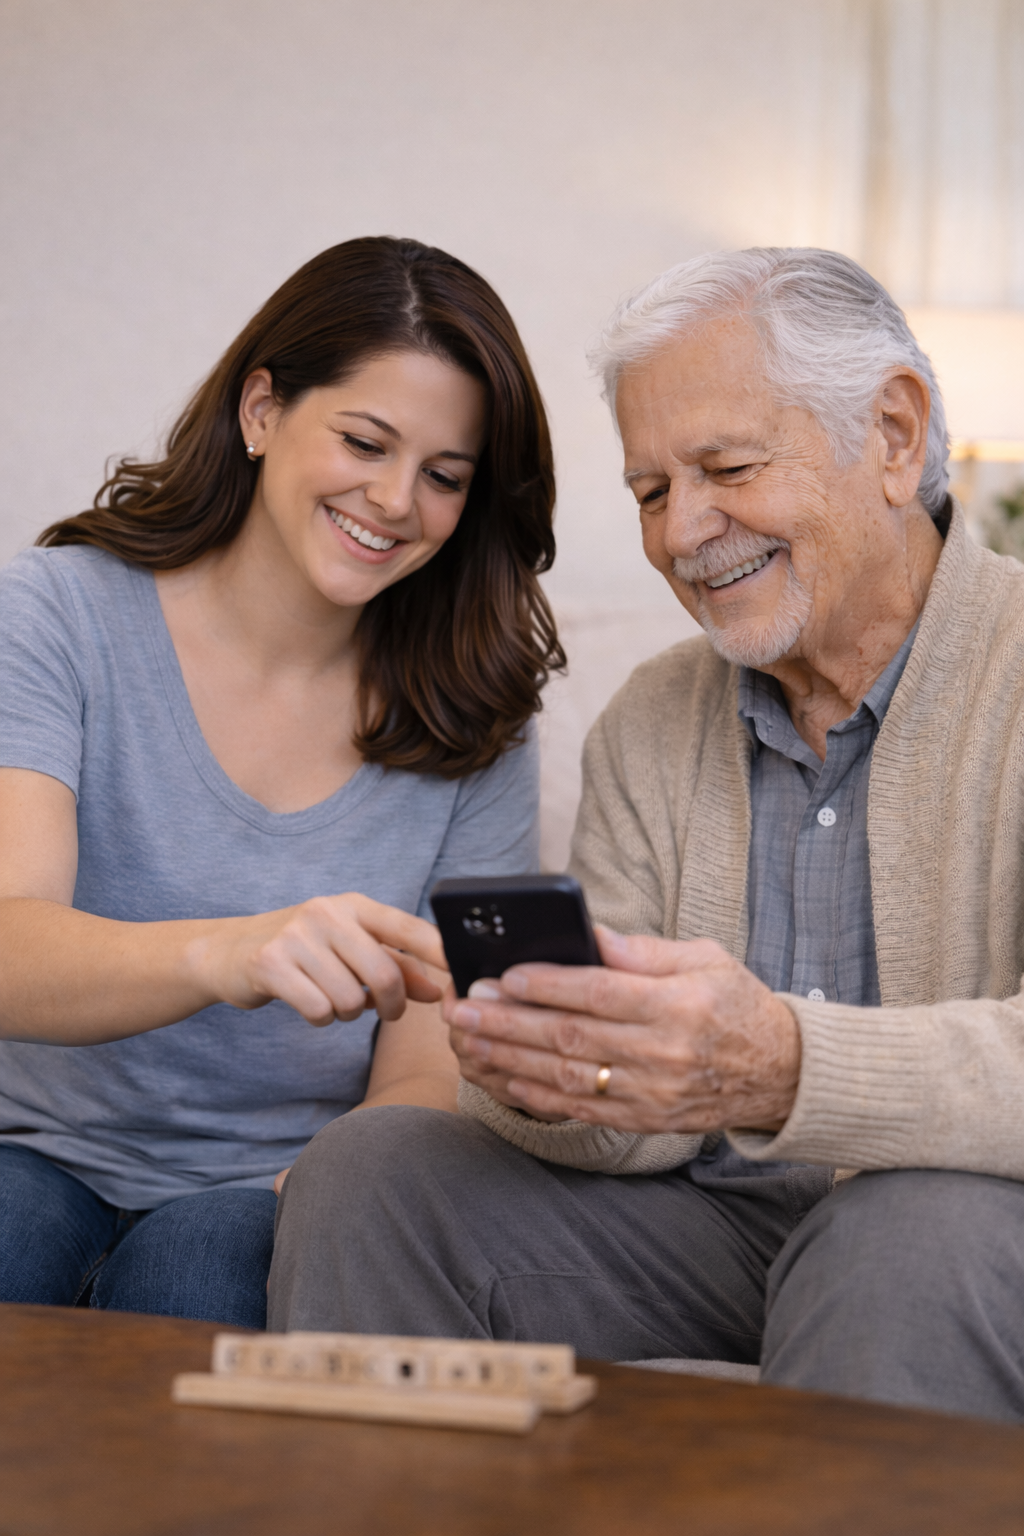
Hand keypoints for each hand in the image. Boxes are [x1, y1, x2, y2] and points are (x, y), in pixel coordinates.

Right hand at [189, 893, 446, 1025]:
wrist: (229, 952)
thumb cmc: (303, 951)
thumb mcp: (350, 948)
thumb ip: (395, 966)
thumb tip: (437, 990)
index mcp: (354, 905)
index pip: (407, 927)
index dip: (438, 952)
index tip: (461, 976)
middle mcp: (327, 913)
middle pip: (384, 972)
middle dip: (392, 1004)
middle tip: (387, 1012)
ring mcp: (297, 936)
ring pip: (351, 998)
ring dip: (349, 1013)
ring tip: (333, 1000)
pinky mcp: (271, 964)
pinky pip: (319, 1011)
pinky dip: (322, 1019)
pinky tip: (308, 1003)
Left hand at [444, 927, 800, 1132]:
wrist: (781, 1074)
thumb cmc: (736, 1005)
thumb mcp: (705, 959)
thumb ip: (644, 950)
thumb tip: (588, 934)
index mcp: (681, 1005)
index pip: (601, 993)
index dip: (550, 985)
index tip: (505, 976)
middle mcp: (665, 1054)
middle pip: (573, 1037)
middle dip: (510, 1022)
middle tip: (465, 1007)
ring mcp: (653, 1094)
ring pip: (568, 1077)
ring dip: (510, 1059)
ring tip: (469, 1039)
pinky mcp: (644, 1121)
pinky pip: (580, 1110)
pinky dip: (537, 1095)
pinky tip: (503, 1076)